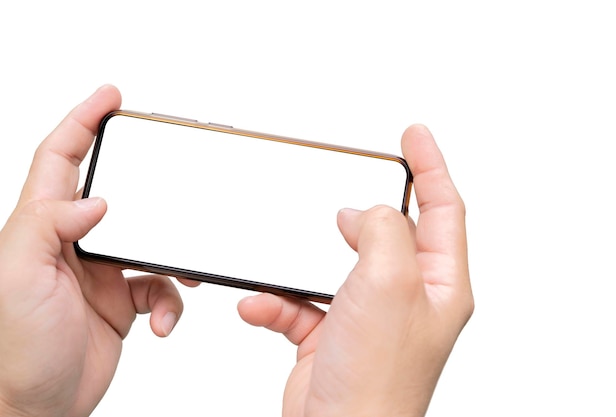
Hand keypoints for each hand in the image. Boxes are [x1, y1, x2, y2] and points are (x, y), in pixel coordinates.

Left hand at [0, 85, 190, 416]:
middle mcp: (72, 242)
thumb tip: (95, 198)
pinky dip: (170, 302)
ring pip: (149, 241)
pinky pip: (159, 285)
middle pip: (112, 190)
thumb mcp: (19, 278)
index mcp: (41, 226)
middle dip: (143, 180)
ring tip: (185, 270)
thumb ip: (50, 227)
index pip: (59, 158)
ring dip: (172, 255)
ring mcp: (101, 270)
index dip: (81, 120)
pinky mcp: (122, 297)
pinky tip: (160, 321)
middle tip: (169, 165)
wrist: (41, 402)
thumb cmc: (18, 348)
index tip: (109, 96)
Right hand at [238, 124, 473, 416]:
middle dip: (362, 212)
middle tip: (345, 184)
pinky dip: (276, 300)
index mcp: (437, 284)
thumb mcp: (388, 281)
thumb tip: (367, 213)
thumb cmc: (376, 379)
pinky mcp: (330, 334)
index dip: (431, 166)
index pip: (444, 209)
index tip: (415, 135)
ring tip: (289, 254)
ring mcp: (368, 316)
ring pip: (336, 265)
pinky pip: (300, 302)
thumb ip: (383, 230)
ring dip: (304, 260)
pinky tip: (261, 305)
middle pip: (389, 234)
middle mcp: (406, 298)